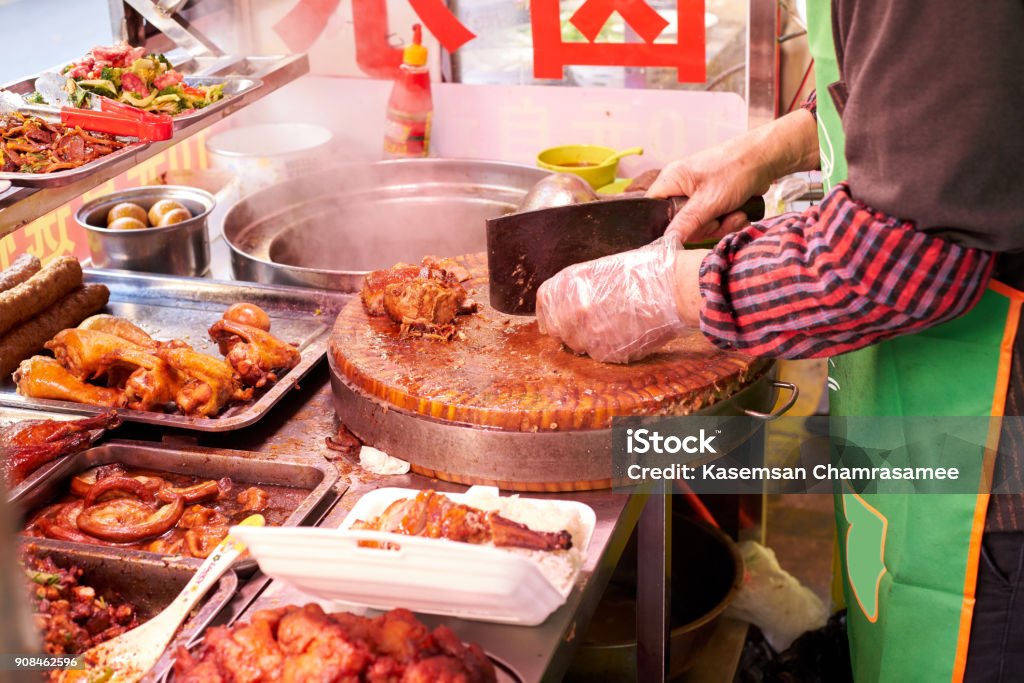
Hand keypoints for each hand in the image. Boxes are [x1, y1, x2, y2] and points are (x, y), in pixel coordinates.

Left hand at [536, 236, 686, 363]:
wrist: (675, 289)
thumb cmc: (648, 270)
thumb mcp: (606, 268)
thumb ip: (583, 285)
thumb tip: (573, 299)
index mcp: (570, 283)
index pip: (544, 302)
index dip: (549, 310)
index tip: (554, 315)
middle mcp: (573, 310)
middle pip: (556, 328)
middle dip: (567, 328)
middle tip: (585, 325)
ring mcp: (589, 334)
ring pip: (578, 345)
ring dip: (589, 340)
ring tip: (613, 326)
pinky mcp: (608, 353)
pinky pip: (600, 355)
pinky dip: (610, 348)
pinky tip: (627, 333)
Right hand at [646, 144, 771, 242]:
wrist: (766, 158)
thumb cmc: (736, 170)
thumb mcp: (709, 202)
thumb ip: (686, 224)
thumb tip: (667, 243)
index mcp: (671, 179)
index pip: (652, 209)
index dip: (664, 224)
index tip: (684, 231)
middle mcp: (681, 187)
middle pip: (679, 223)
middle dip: (704, 227)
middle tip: (719, 220)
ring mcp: (698, 194)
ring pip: (699, 225)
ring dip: (720, 225)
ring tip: (736, 214)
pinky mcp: (713, 199)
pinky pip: (714, 220)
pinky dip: (728, 221)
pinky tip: (740, 213)